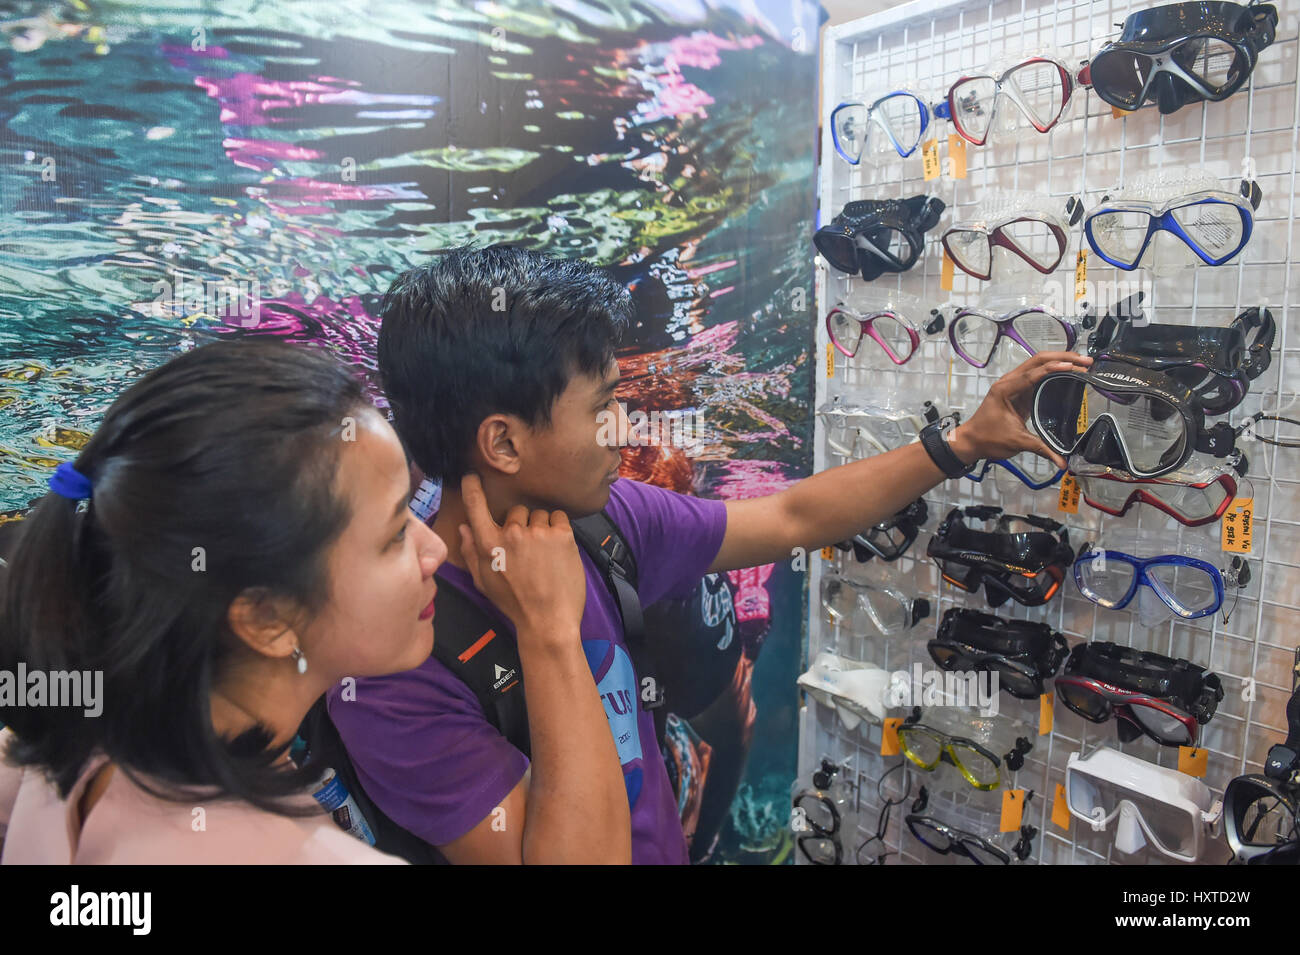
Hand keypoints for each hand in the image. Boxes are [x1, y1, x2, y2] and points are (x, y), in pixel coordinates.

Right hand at [458, 473, 586, 646]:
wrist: (549, 621)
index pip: (476, 506)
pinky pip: (558, 517)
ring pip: (538, 515)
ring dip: (541, 528)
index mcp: (489, 545)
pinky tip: (558, 550)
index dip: (472, 488)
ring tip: (545, 555)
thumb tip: (464, 527)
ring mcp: (538, 533)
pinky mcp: (562, 535)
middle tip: (528, 550)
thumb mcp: (484, 582)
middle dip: (521, 525)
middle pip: (516, 511)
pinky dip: (559, 529)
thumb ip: (470, 552)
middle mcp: (512, 534)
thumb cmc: (514, 604)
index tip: (471, 476)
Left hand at [952, 351, 1093, 470]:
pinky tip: (1068, 372)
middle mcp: (1009, 381)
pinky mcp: (1019, 390)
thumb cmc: (988, 439)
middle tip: (1085, 361)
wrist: (971, 441)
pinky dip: (1053, 371)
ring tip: (1081, 363)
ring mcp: (1013, 384)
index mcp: (1005, 389)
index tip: (1075, 367)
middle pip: (1038, 360)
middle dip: (1063, 357)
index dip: (1056, 368)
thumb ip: (1041, 449)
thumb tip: (1063, 463)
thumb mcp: (1017, 442)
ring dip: (1059, 361)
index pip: (1034, 373)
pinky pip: (1038, 375)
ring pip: (1038, 364)